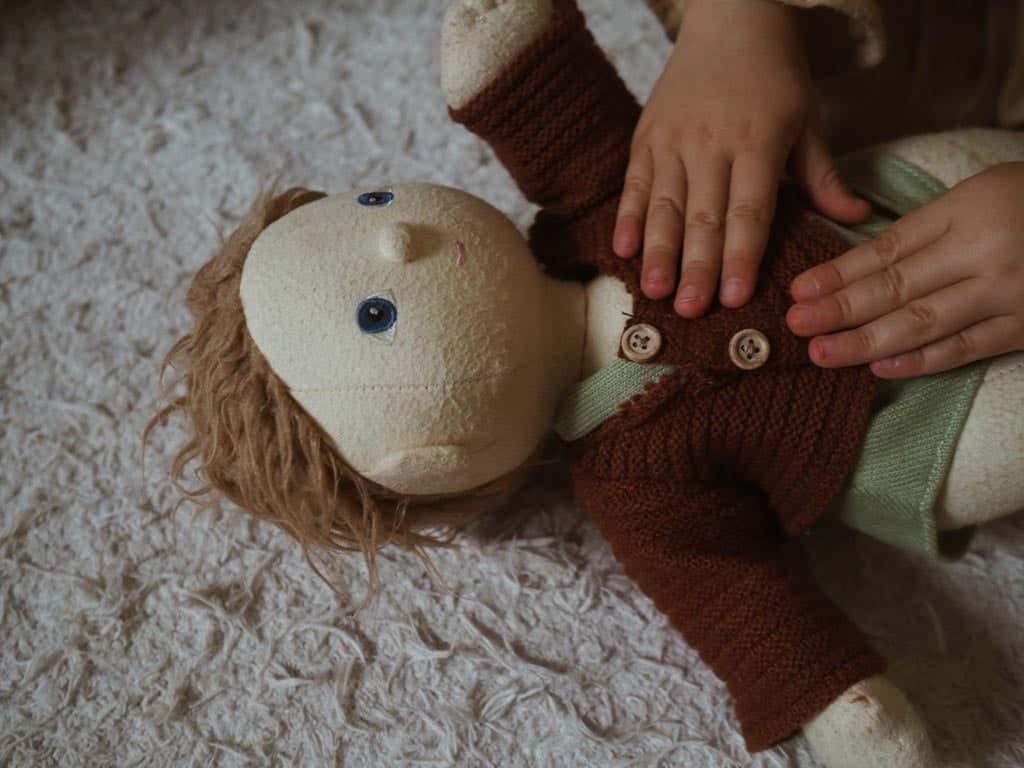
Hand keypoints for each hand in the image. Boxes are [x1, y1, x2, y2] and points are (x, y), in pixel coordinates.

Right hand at [613, 0, 868, 316]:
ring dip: (658, 252)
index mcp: (757, 141)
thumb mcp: (807, 119)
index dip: (742, 255)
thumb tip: (858, 217)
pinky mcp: (645, 138)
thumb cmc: (775, 76)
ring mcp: (672, 140)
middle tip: (691, 310)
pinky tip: (622, 252)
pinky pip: (634, 185)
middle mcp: (710, 143)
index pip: (749, 211)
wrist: (730, 19)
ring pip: (664, 206)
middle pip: (703, 216)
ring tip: (654, 292)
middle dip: (696, 267)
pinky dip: (627, 218)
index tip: (737, 296)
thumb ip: (823, 175)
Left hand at [787, 162, 1023, 377]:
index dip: (838, 273)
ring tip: (820, 353)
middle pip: (896, 287)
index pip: (887, 249)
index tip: (798, 290)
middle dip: (839, 310)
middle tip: (794, 326)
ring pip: (923, 323)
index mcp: (966, 211)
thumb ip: (926, 229)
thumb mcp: (980, 195)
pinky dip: (920, 360)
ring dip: (865, 341)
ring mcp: (1006, 294)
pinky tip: (879, 367)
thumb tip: (861, 265)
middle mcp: (983, 252)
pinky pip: (964, 348)